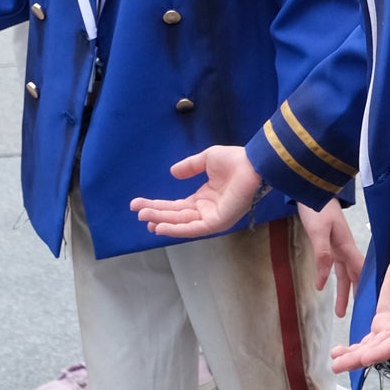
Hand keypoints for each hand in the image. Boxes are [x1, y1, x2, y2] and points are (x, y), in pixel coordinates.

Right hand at [132, 144, 265, 239]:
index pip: (175, 206)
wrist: (252, 164)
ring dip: (162, 221)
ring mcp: (211, 218)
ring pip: (181, 223)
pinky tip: (161, 227)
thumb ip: (190, 167)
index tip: (138, 204)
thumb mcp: (206, 160)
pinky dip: (177, 229)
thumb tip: (172, 173)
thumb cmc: (235, 161)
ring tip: (145, 219)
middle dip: (156, 214)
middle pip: (175, 216)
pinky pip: (193, 229)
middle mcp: (205, 211)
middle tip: (137, 213)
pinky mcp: (217, 223)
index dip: (157, 205)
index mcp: (203, 199)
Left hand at [303, 200, 362, 314]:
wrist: (312, 189)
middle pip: (352, 275)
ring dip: (342, 290)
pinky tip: (324, 285)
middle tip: (353, 315)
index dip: (363, 287)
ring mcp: (337, 245)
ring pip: (342, 272)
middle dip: (353, 295)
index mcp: (346, 245)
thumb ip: (322, 254)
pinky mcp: (328, 242)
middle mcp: (344, 247)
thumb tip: (325, 279)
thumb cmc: (318, 207)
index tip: (367, 305)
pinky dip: (330, 277)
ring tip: (340, 310)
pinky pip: (333, 264)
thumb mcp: (319, 231)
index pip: (358, 270)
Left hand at [331, 231, 389, 372]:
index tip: (364, 358)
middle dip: (360, 358)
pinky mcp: (384, 320)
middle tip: (338, 366)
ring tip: (335, 362)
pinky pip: (370, 338)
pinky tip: (341, 352)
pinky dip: (356, 347)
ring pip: (373, 346)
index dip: (381, 351)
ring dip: (354, 356)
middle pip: (381, 348)